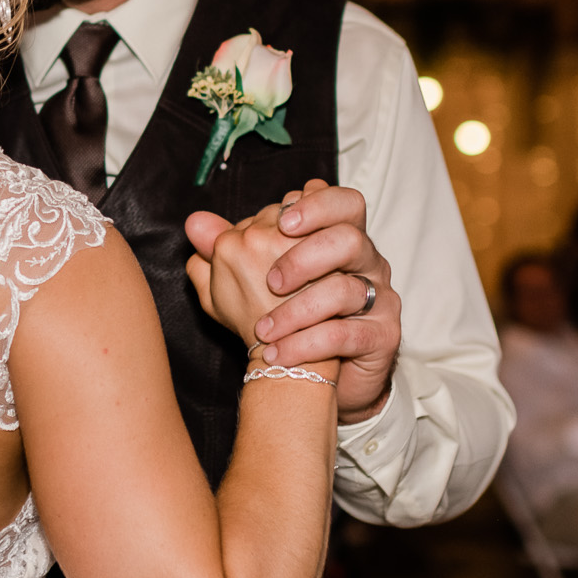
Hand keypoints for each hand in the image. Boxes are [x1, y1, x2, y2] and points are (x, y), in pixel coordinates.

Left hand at [193, 180, 398, 421]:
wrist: (317, 373)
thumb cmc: (288, 318)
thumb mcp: (249, 282)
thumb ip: (225, 249)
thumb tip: (195, 223)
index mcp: (337, 237)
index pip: (340, 203)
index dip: (315, 205)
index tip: (281, 222)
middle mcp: (366, 262)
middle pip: (350, 237)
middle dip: (306, 255)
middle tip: (271, 281)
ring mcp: (378, 299)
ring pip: (348, 288)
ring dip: (299, 309)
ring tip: (263, 328)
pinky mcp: (383, 336)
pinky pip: (347, 335)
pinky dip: (306, 344)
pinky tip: (276, 352)